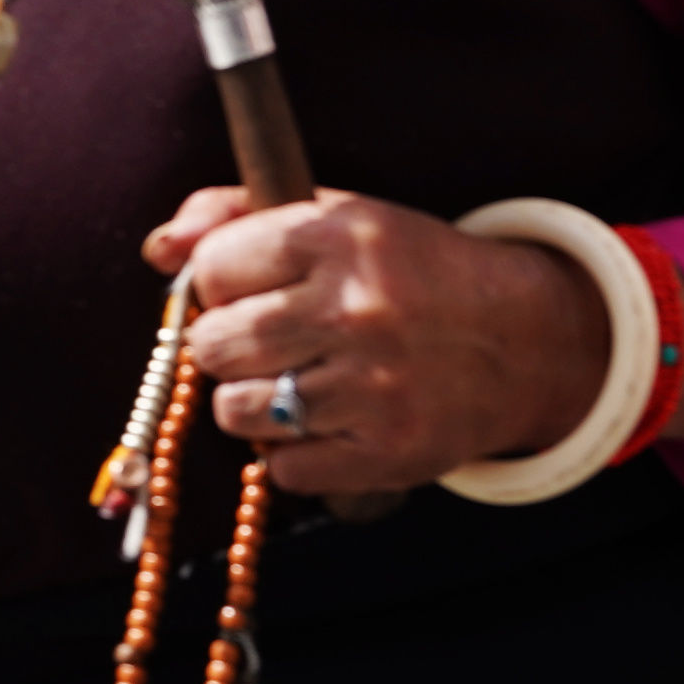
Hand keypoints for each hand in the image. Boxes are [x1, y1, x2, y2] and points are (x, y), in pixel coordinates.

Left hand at [147, 186, 609, 497]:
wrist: (524, 339)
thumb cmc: (410, 272)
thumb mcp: (336, 216)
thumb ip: (234, 214)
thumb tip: (158, 248)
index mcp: (341, 238)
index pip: (211, 268)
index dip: (215, 284)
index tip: (245, 289)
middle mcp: (357, 310)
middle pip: (214, 345)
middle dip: (225, 347)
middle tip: (268, 343)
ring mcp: (374, 386)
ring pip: (237, 412)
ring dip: (251, 404)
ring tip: (294, 384)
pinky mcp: (389, 451)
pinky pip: (284, 469)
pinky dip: (293, 454)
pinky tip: (328, 422)